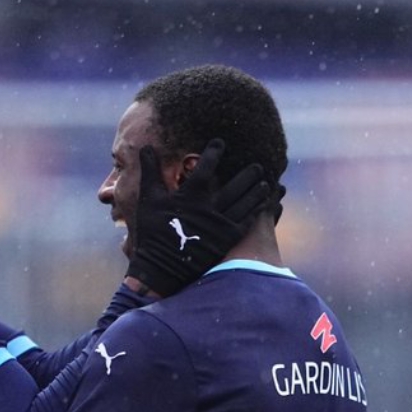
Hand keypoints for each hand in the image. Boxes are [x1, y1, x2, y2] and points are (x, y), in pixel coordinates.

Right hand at [126, 138, 270, 296]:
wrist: (160, 269)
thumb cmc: (152, 232)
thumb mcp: (148, 200)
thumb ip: (150, 172)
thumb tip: (146, 147)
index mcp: (190, 196)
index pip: (205, 167)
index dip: (214, 152)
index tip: (220, 143)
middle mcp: (209, 208)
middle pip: (235, 185)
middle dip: (248, 173)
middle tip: (259, 165)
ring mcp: (221, 224)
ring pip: (245, 203)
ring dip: (256, 191)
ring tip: (265, 182)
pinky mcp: (227, 240)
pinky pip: (247, 222)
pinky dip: (257, 211)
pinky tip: (264, 204)